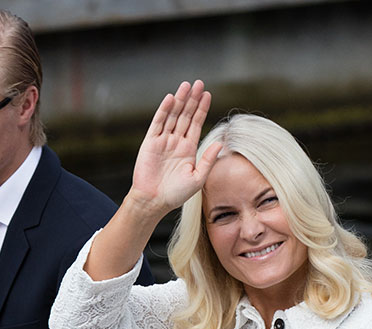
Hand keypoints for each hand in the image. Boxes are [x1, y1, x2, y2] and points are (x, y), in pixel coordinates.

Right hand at [129, 80, 221, 215]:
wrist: (153, 202)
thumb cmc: (176, 194)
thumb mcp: (198, 178)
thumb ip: (208, 160)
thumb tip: (220, 143)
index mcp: (188, 149)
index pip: (196, 124)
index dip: (202, 109)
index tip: (207, 94)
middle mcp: (176, 142)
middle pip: (186, 115)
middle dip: (192, 99)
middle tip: (199, 83)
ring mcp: (163, 141)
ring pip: (173, 115)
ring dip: (180, 100)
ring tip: (187, 85)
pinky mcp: (151, 143)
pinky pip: (158, 123)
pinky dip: (164, 110)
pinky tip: (171, 98)